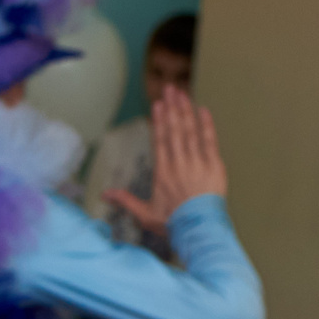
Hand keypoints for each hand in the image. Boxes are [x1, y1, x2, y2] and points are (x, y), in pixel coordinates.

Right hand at [108, 86, 225, 234]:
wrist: (199, 230)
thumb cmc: (172, 224)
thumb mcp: (144, 214)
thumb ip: (125, 201)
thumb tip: (104, 195)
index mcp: (163, 173)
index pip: (160, 140)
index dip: (159, 121)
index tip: (157, 104)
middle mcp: (179, 163)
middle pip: (175, 129)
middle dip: (172, 107)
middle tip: (170, 88)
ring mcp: (198, 163)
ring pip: (191, 131)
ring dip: (186, 110)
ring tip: (182, 93)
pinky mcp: (214, 166)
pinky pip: (210, 140)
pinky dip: (207, 124)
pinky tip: (203, 110)